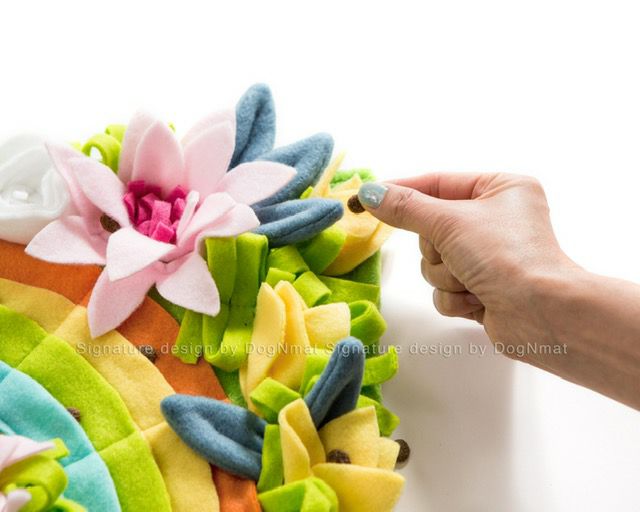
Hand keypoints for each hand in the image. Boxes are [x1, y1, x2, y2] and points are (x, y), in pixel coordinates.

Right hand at [357, 173, 580, 351]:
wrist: (543, 315)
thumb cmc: (505, 255)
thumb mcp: (449, 222)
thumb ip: (406, 208)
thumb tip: (370, 193)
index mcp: (500, 189)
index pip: (437, 184)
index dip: (402, 191)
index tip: (367, 196)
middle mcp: (497, 220)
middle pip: (432, 230)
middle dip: (438, 251)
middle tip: (455, 255)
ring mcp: (490, 257)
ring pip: (435, 264)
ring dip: (446, 277)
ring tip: (472, 282)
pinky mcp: (484, 289)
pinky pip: (446, 290)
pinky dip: (456, 298)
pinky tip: (479, 301)